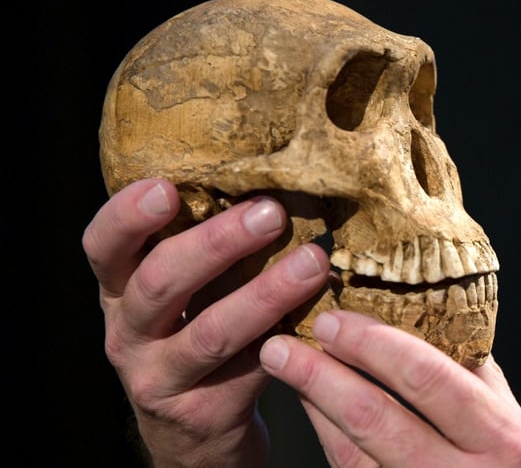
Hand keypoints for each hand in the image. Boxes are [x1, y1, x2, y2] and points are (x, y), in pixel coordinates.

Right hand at [82, 178, 330, 466]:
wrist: (195, 432)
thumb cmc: (197, 334)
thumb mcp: (184, 293)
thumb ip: (203, 246)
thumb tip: (269, 182)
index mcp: (119, 292)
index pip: (103, 248)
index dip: (127, 217)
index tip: (166, 187)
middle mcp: (129, 335)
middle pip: (159, 283)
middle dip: (216, 244)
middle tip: (269, 212)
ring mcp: (161, 379)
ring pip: (212, 333)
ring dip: (266, 294)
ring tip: (313, 263)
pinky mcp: (203, 413)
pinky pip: (252, 369)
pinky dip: (290, 339)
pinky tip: (322, 314)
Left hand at [259, 310, 520, 466]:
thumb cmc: (512, 466)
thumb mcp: (508, 419)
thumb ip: (470, 371)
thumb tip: (421, 307)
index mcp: (501, 437)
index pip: (429, 378)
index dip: (374, 345)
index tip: (333, 317)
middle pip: (378, 419)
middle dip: (322, 376)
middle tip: (283, 343)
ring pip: (352, 455)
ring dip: (312, 407)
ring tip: (284, 366)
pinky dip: (326, 438)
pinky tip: (310, 408)